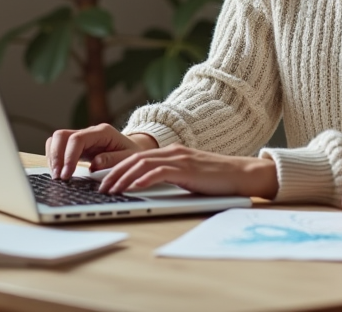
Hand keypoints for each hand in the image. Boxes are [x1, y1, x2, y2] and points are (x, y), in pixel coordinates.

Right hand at [45, 124, 156, 178]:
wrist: (134, 148)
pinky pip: (58, 147)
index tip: (66, 174)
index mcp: (102, 132)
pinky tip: (58, 172)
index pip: (77, 139)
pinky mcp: (76, 146)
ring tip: (57, 177)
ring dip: (53, 158)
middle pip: (61, 135)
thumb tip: (95, 164)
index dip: (69, 157)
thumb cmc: (132, 153)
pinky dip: (54, 158)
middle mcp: (89, 132)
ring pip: (56, 139)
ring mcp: (81, 137)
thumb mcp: (129, 158)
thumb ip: (113, 160)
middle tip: (58, 177)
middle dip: (56, 156)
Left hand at [98, 144, 279, 198]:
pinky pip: (161, 172)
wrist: (241, 174)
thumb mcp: (187, 175)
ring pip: (143, 164)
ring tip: (111, 190)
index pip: (136, 157)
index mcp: (171, 152)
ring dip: (124, 178)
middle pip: (134, 159)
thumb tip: (146, 187)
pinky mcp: (187, 169)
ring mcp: (180, 159)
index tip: (102, 179)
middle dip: (114, 173)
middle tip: (100, 188)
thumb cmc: (216, 179)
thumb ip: (169, 176)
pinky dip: (145, 179)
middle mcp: (172, 152)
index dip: (117, 167)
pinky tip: (134, 187)